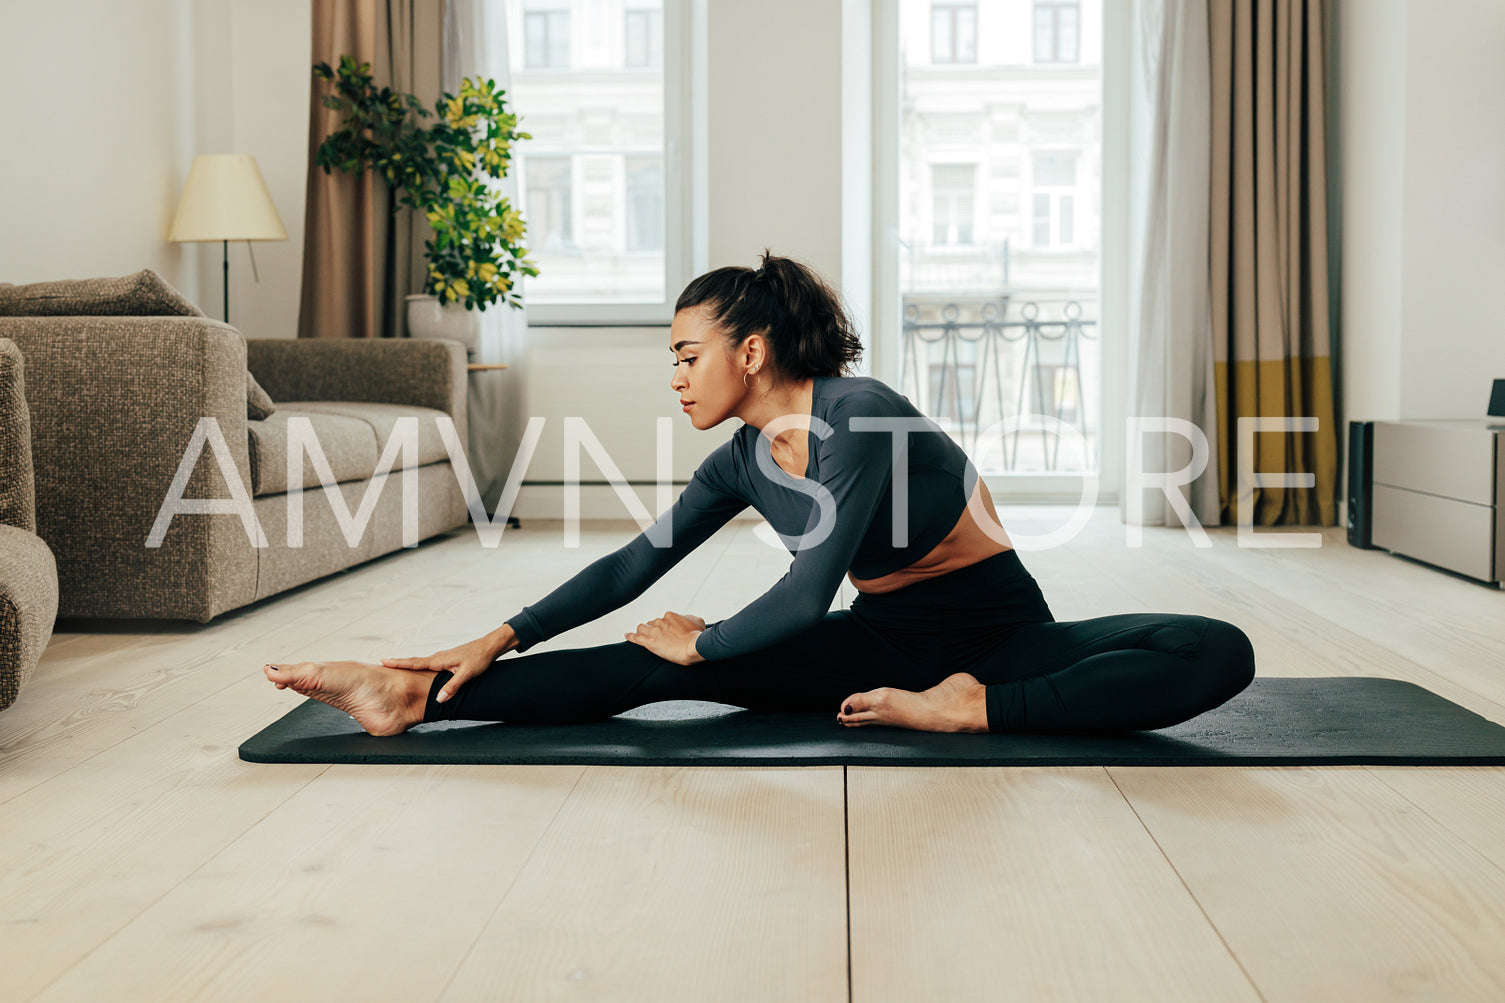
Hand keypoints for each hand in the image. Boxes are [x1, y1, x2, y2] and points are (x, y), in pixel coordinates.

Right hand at [381, 628, 509, 702]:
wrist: (488, 647)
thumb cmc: (479, 659)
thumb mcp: (466, 675)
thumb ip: (452, 687)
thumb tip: (438, 700)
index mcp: (439, 660)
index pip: (414, 663)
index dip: (398, 663)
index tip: (383, 661)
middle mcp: (437, 657)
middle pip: (413, 662)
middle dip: (397, 663)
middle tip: (381, 664)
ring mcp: (441, 658)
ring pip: (420, 663)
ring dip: (407, 665)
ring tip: (393, 668)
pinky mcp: (446, 660)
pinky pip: (428, 664)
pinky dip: (418, 666)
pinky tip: (416, 671)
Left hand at [625, 611, 705, 665]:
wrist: (694, 646)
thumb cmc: (697, 635)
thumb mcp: (697, 621)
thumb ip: (688, 618)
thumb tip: (685, 619)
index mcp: (669, 616)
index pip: (662, 620)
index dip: (665, 627)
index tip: (669, 633)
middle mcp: (660, 621)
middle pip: (652, 624)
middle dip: (654, 630)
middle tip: (660, 638)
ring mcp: (653, 632)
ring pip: (642, 628)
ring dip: (643, 632)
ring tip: (645, 637)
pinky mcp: (649, 643)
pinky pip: (636, 638)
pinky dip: (631, 636)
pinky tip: (627, 635)